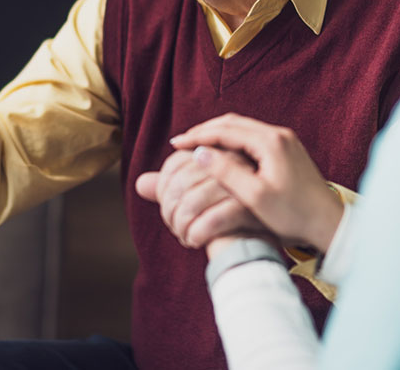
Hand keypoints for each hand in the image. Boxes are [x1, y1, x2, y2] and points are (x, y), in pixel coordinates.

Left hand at [135, 149, 266, 248]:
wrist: (258, 245)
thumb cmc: (224, 222)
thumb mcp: (196, 202)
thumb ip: (170, 191)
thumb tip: (141, 183)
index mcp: (218, 153)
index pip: (176, 162)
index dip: (164, 189)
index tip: (168, 210)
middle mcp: (231, 162)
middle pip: (182, 183)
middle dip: (170, 211)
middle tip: (175, 228)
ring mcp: (241, 184)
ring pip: (192, 202)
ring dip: (181, 226)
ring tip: (184, 236)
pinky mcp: (248, 209)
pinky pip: (209, 221)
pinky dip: (195, 235)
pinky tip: (195, 242)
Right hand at [170, 113, 343, 252]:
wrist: (329, 222)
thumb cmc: (294, 214)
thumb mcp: (255, 197)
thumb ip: (226, 172)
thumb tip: (199, 154)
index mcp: (270, 142)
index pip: (225, 130)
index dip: (197, 136)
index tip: (175, 144)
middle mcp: (278, 135)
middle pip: (233, 123)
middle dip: (205, 131)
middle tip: (181, 142)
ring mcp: (285, 141)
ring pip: (243, 129)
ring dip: (218, 134)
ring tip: (197, 146)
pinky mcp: (288, 150)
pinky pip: (253, 137)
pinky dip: (232, 141)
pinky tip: (222, 154)